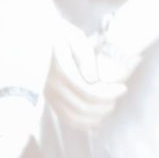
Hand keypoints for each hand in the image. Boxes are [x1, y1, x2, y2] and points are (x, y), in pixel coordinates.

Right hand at [46, 17, 131, 131]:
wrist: (36, 38)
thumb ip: (84, 55)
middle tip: (118, 96)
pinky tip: (97, 119)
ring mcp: (50, 95)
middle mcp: (53, 86)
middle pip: (82, 107)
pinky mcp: (50, 100)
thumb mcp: (74, 36)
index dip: (108, 94)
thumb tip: (93, 79)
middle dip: (105, 105)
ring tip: (110, 106)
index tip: (123, 88)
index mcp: (60, 70)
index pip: (88, 91)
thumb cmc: (60, 34)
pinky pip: (66, 118)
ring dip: (95, 117)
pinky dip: (83, 123)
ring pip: (73, 117)